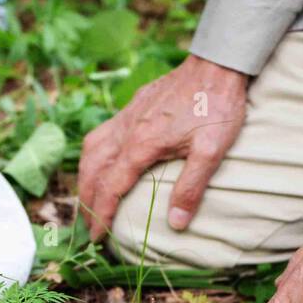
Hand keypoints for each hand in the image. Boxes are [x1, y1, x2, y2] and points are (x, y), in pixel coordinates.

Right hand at [77, 54, 247, 239]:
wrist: (216, 64)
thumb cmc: (217, 107)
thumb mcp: (211, 152)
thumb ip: (191, 188)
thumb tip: (175, 224)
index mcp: (141, 146)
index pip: (110, 187)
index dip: (101, 215)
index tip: (97, 238)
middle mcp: (126, 130)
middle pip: (92, 171)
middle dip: (86, 201)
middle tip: (88, 226)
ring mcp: (127, 116)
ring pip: (91, 150)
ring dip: (84, 177)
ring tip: (87, 198)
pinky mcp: (134, 106)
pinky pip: (102, 134)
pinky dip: (93, 155)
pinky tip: (101, 162)